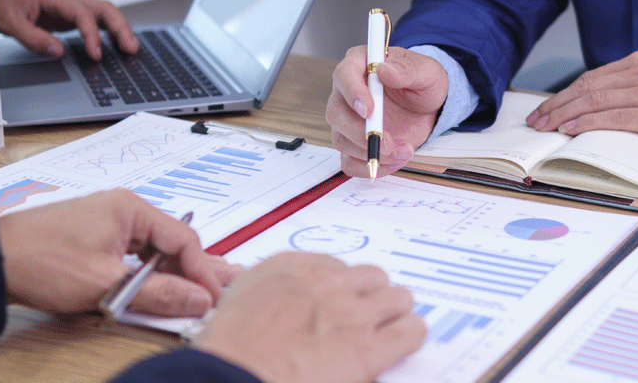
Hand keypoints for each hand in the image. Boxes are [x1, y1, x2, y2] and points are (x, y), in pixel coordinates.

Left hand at [0, 0, 138, 60]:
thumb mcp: (8, 22)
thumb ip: (33, 38)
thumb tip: (58, 51)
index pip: (81, 12)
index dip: (91, 34)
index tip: (96, 54)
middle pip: (103, 7)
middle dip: (120, 27)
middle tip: (131, 48)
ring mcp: (69, 5)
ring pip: (103, 12)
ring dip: (119, 29)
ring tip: (130, 48)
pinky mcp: (68, 14)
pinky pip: (95, 19)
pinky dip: (108, 31)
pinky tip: (116, 44)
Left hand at [0, 188, 240, 315]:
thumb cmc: (41, 261)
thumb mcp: (106, 283)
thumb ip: (158, 293)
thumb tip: (199, 299)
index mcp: (132, 209)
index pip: (184, 240)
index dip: (203, 272)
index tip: (213, 297)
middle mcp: (126, 210)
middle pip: (175, 242)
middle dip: (200, 267)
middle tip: (232, 283)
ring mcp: (112, 223)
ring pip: (158, 250)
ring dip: (177, 273)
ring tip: (206, 288)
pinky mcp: (99, 238)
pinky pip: (139, 255)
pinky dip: (154, 273)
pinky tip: (168, 286)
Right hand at [196, 252, 426, 382]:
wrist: (231, 376)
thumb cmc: (227, 350)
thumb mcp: (237, 301)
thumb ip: (264, 292)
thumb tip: (273, 300)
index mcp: (292, 269)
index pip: (335, 266)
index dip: (342, 287)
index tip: (341, 298)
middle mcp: (327, 284)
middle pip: (372, 277)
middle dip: (372, 296)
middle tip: (368, 314)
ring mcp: (352, 314)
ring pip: (398, 298)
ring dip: (395, 312)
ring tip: (391, 327)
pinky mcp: (368, 348)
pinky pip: (410, 331)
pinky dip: (410, 336)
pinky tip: (404, 343)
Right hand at [326, 46, 447, 177]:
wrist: (428, 108)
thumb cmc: (423, 83)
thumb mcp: (427, 72)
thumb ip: (409, 69)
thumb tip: (385, 70)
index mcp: (360, 65)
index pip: (344, 75)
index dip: (353, 93)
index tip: (369, 110)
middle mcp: (347, 92)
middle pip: (336, 113)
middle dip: (360, 132)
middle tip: (388, 143)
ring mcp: (348, 120)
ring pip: (341, 140)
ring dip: (371, 152)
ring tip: (404, 151)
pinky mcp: (354, 143)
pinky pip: (349, 161)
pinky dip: (370, 166)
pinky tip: (394, 160)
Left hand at [526, 51, 637, 143]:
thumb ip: (633, 83)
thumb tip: (601, 98)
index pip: (590, 78)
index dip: (563, 94)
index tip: (546, 107)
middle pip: (585, 88)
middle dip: (556, 105)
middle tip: (536, 119)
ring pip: (593, 102)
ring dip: (564, 115)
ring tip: (546, 126)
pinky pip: (613, 118)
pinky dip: (588, 123)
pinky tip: (571, 129)